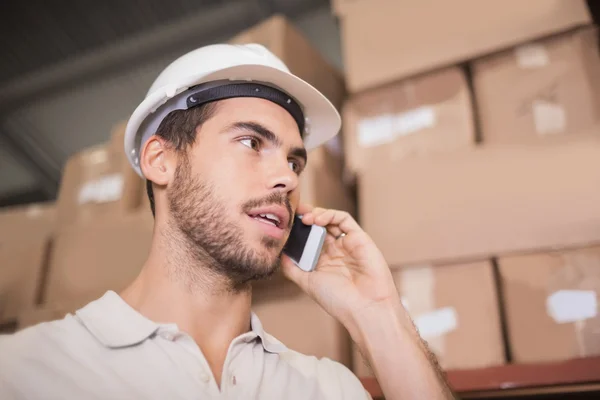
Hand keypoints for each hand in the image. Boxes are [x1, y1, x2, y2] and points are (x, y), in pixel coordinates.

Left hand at [281, 204, 399, 335]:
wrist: (365, 308)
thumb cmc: (338, 300)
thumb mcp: (308, 283)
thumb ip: (292, 268)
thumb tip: (279, 253)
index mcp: (323, 262)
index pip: (309, 239)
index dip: (297, 230)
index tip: (285, 223)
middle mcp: (336, 251)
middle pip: (319, 227)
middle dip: (305, 217)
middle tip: (293, 213)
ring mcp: (347, 244)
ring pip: (331, 220)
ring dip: (316, 214)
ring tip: (304, 218)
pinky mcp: (360, 238)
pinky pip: (345, 219)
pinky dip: (330, 215)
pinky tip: (317, 219)